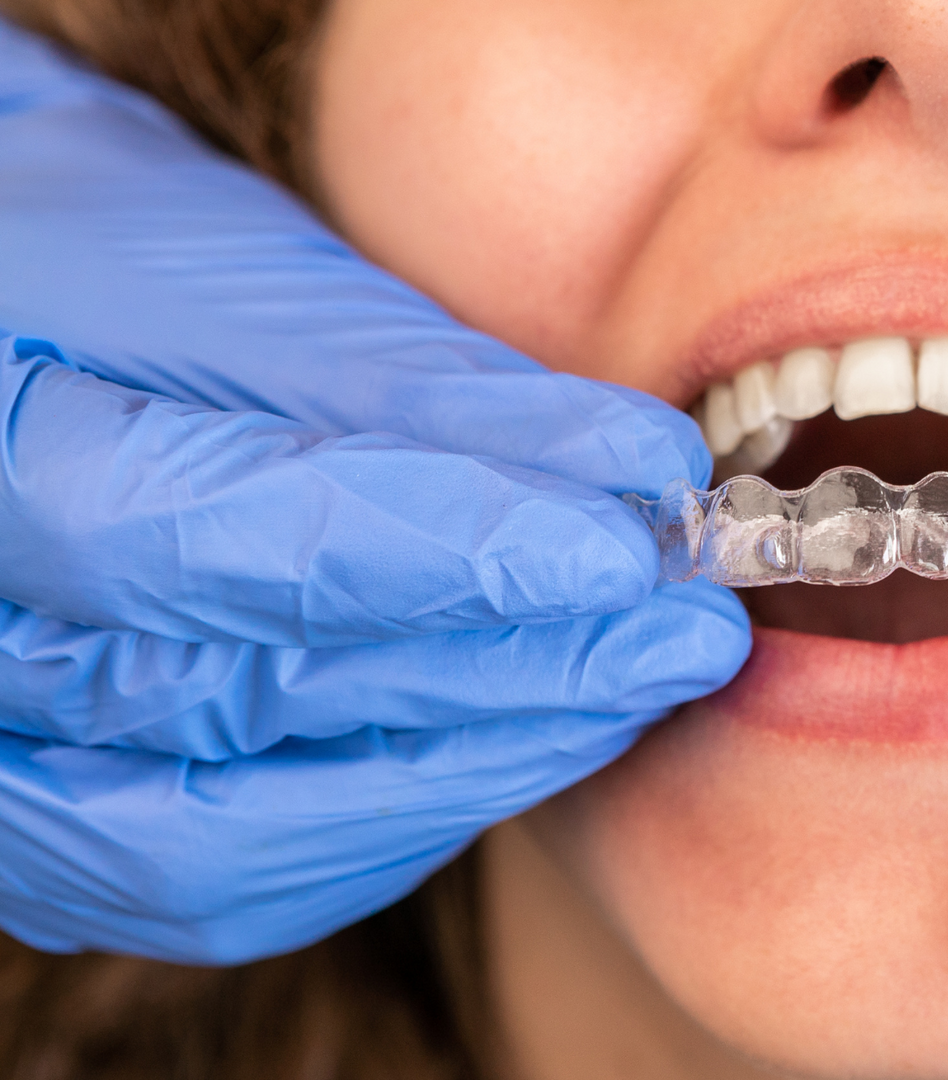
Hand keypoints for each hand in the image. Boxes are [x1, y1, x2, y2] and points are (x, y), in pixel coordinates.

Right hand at [0, 23, 749, 961]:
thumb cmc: (76, 267)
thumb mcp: (224, 275)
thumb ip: (417, 388)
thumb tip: (638, 474)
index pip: (224, 543)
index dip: (450, 556)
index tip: (627, 544)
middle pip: (246, 710)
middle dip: (502, 677)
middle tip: (682, 629)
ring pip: (236, 838)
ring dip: (471, 765)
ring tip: (631, 689)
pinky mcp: (50, 825)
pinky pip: (224, 879)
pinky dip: (398, 815)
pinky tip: (526, 746)